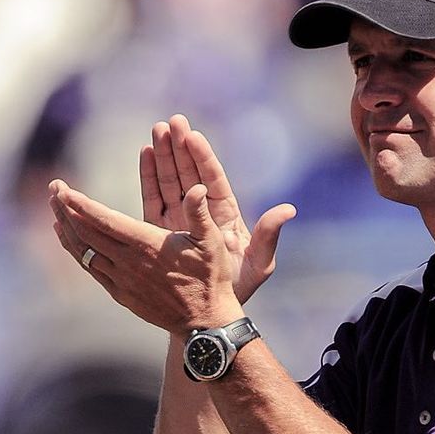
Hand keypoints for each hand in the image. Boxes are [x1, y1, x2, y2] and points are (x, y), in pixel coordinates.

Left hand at [49, 178, 243, 334]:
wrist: (205, 321)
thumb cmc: (210, 278)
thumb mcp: (212, 242)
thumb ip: (200, 213)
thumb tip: (198, 187)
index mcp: (147, 244)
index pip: (103, 220)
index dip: (79, 204)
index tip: (63, 188)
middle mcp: (128, 262)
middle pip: (85, 232)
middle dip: (65, 208)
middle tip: (54, 188)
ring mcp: (121, 279)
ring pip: (83, 251)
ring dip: (65, 227)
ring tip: (55, 208)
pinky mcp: (121, 293)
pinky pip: (90, 268)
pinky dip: (75, 250)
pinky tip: (68, 238)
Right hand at [141, 114, 295, 302]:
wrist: (208, 311)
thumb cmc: (238, 288)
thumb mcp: (259, 263)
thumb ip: (269, 235)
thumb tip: (289, 210)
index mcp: (226, 216)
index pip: (213, 181)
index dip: (203, 159)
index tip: (193, 136)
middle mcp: (202, 213)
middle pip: (190, 174)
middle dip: (181, 148)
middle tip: (171, 122)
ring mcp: (181, 218)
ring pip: (171, 181)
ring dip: (164, 156)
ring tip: (156, 130)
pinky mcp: (161, 228)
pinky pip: (153, 197)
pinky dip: (149, 176)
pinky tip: (146, 153)